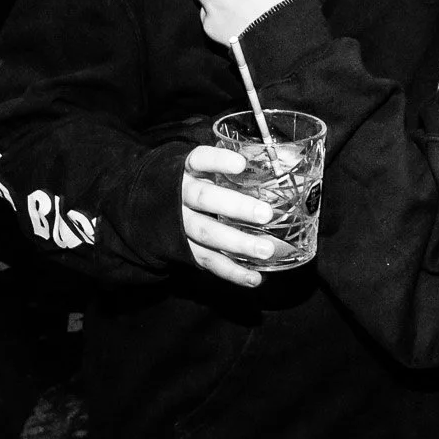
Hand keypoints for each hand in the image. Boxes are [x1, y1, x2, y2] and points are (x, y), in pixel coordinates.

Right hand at [180, 146, 276, 286]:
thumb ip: (233, 169)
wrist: (150, 204)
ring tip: (265, 250)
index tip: (241, 164)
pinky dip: (231, 272)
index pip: (199, 160)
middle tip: (265, 214)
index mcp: (188, 170)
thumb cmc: (195, 181)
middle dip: (235, 207)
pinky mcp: (183, 249)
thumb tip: (287, 167)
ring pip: (206, 233)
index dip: (218, 161)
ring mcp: (179, 224)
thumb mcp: (204, 168)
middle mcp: (180, 195)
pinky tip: (254, 278)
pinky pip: (207, 261)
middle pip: (204, 199)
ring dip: (237, 243)